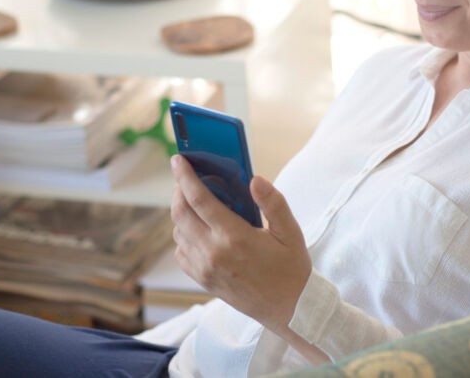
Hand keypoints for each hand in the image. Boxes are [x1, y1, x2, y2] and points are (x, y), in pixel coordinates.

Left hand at [169, 155, 311, 332]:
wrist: (289, 309)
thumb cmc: (292, 268)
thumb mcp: (290, 232)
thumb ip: (273, 202)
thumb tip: (255, 179)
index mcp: (234, 237)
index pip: (199, 199)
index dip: (185, 176)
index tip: (178, 159)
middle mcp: (213, 253)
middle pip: (180, 213)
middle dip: (179, 190)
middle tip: (186, 178)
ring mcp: (205, 269)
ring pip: (178, 232)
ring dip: (182, 213)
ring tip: (196, 202)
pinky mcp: (203, 281)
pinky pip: (181, 252)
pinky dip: (183, 236)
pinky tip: (199, 230)